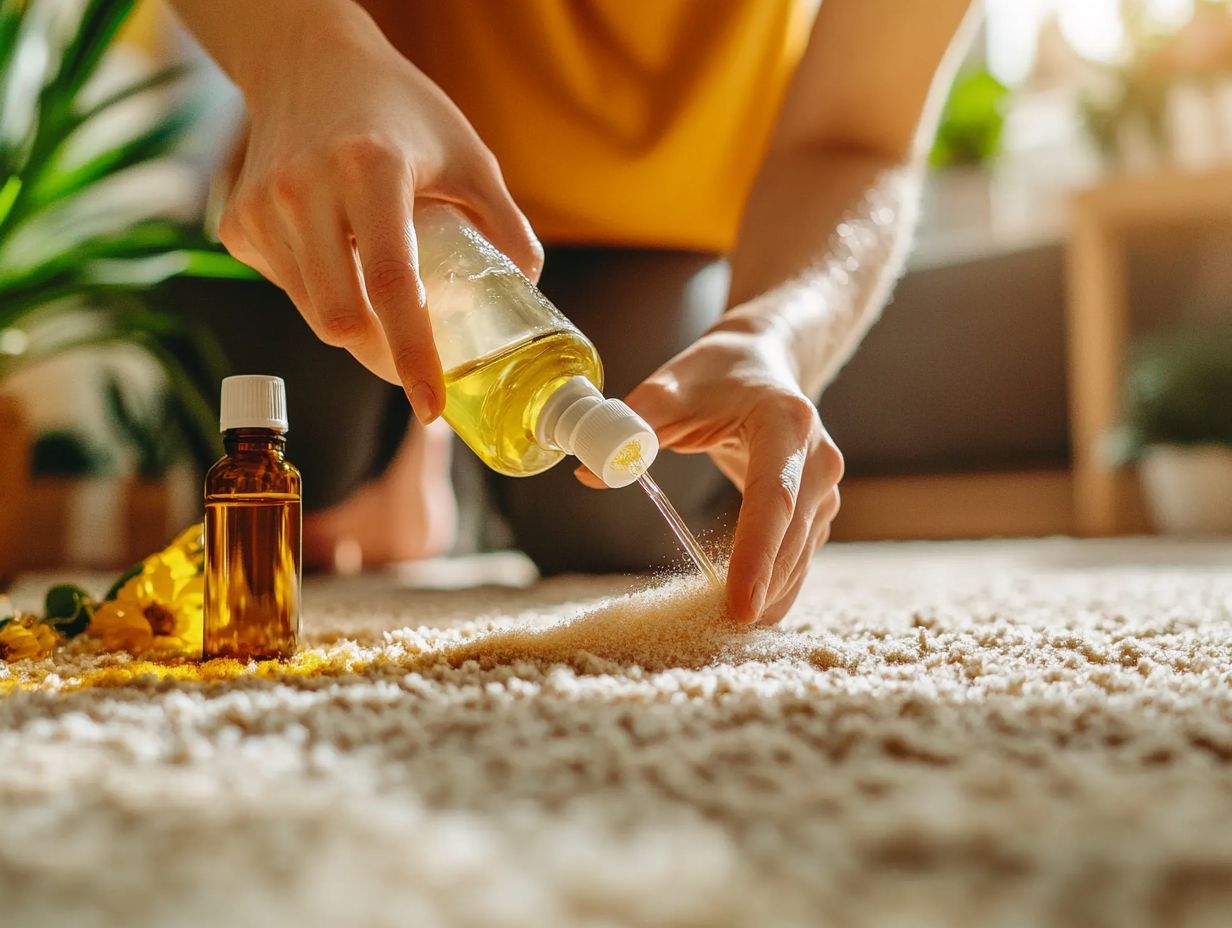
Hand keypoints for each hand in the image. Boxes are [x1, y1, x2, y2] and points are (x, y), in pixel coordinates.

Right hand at [215, 9, 541, 423]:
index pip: (391, 286)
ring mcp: (263, 207)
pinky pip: (289, 291)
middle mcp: (306, 189)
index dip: (413, 354)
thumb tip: (529, 290)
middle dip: (382, 354)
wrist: (308, 61)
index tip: (431, 403)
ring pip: (314, 314)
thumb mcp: (467, 153)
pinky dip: (323, 295)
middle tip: (417, 359)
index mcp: (369, 171)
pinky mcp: (239, 223)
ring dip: (355, 326)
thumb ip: (503, 222)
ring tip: (382, 294)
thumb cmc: (398, 109)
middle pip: (342, 318)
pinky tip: (339, 257)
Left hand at [579, 328, 842, 623]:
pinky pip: (797, 557)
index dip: (756, 553)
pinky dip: (773, 588)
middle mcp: (818, 459)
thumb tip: (591, 473)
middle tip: (718, 635)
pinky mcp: (818, 509)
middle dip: (760, 590)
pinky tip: (747, 616)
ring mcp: (824, 487)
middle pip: (791, 538)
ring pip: (799, 557)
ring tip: (726, 635)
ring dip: (769, 597)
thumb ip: (632, 426)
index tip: (737, 603)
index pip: (775, 497)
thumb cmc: (715, 374)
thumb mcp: (671, 387)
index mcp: (786, 424)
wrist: (765, 359)